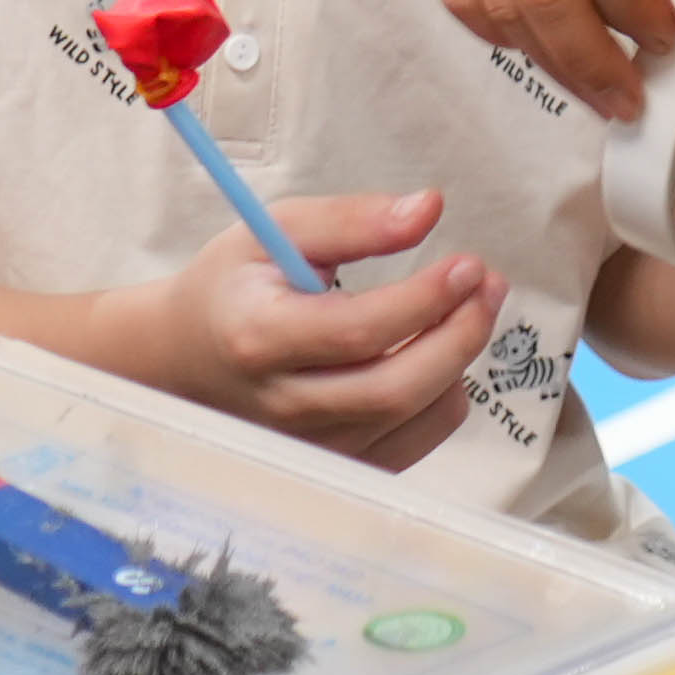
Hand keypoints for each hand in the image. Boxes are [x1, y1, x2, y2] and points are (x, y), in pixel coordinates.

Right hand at [143, 185, 504, 463]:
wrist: (187, 358)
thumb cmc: (234, 286)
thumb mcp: (273, 231)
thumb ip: (351, 219)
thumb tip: (429, 209)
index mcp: (258, 338)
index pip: (356, 332)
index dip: (424, 300)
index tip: (467, 265)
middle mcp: (283, 405)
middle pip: (394, 388)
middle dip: (459, 334)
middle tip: (488, 283)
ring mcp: (311, 445)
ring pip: (412, 416)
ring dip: (460, 359)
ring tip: (473, 306)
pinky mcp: (336, 464)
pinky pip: (415, 443)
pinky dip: (444, 398)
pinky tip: (438, 355)